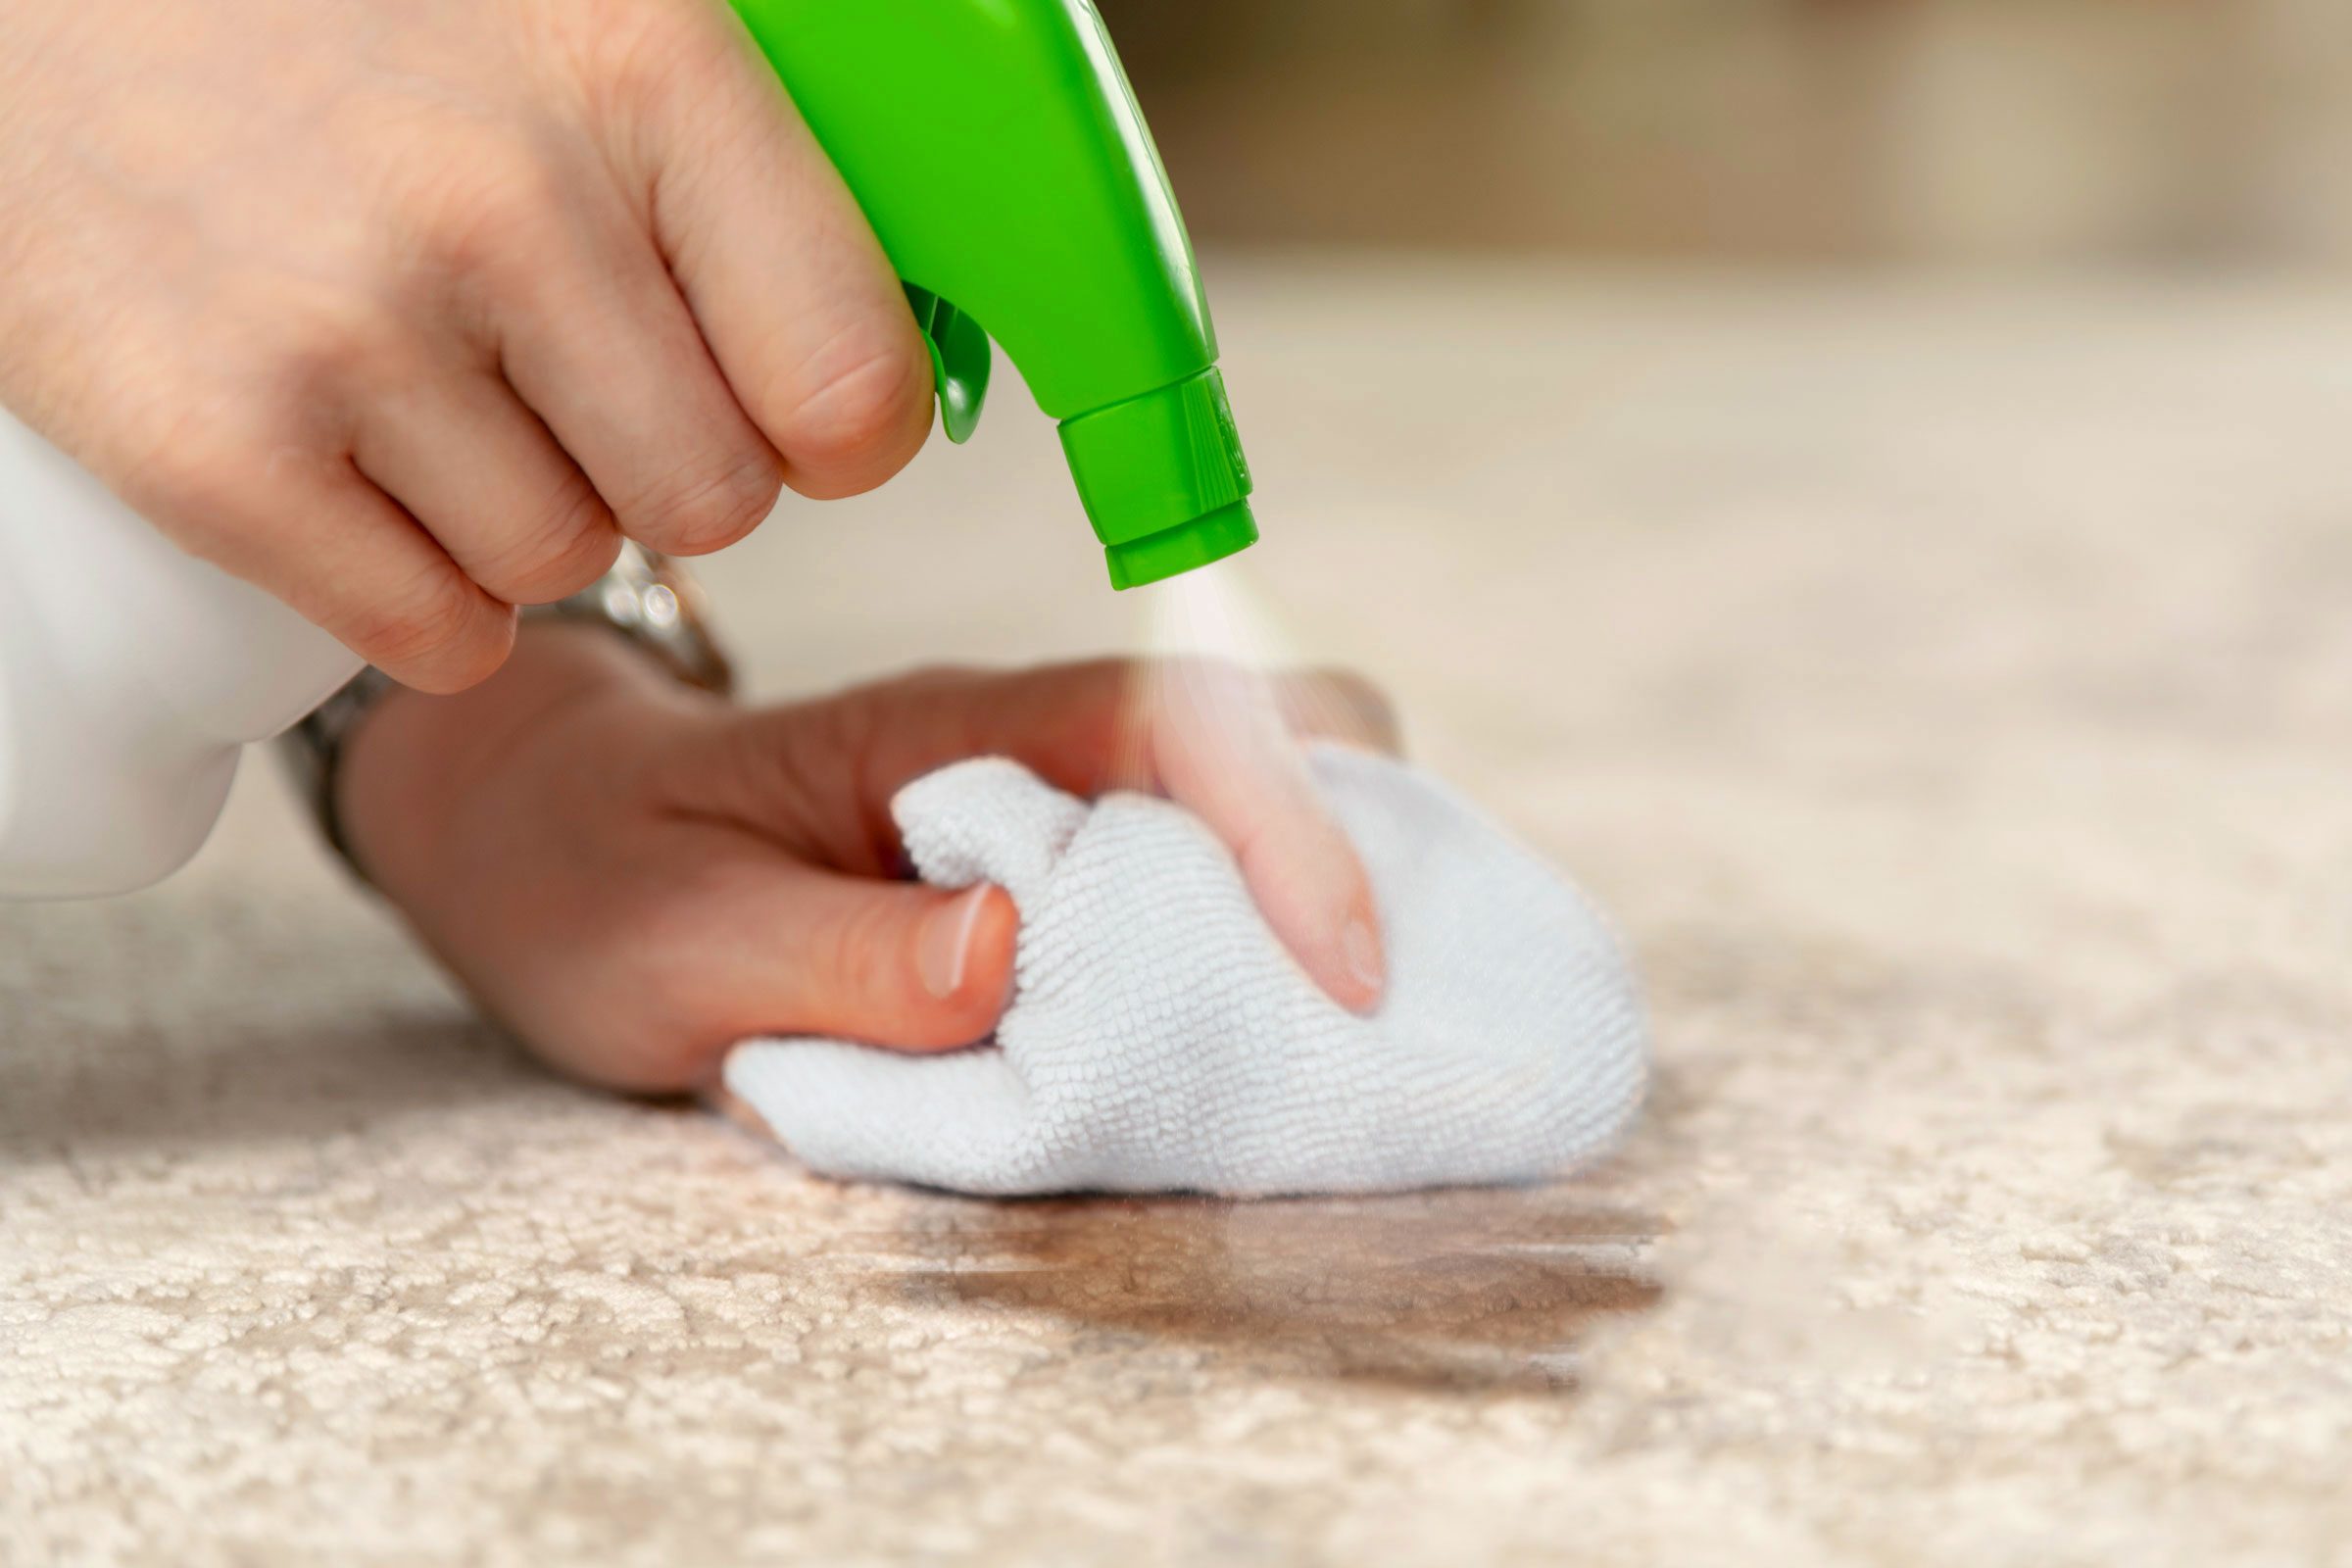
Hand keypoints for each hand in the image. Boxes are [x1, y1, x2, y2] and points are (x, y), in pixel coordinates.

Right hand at [0, 0, 930, 691]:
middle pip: (713, 501)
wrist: (27, 0)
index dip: (831, 428)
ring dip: (517, 513)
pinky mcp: (215, 447)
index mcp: (643, 71)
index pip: (855, 387)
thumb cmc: (327, 15)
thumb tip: (877, 366)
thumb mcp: (571, 15)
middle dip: (655, 463)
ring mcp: (351, 330)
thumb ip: (731, 168)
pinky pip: (437, 636)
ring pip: (564, 567)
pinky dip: (415, 592)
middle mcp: (508, 203)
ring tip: (420, 381)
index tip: (777, 407)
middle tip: (552, 373)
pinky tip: (358, 472)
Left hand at [336, 626, 1400, 1091]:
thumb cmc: (594, 876)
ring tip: (1354, 1041)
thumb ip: (835, 955)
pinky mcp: (1053, 868)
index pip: (1165, 721)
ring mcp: (1049, 800)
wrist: (546, 831)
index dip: (1283, 828)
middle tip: (1386, 1015)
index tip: (1349, 971)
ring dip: (1327, 902)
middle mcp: (1022, 743)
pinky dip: (1263, 949)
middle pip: (1264, 732)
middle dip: (1361, 848)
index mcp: (942, 730)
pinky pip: (1201, 881)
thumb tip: (1008, 953)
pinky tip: (1263, 1038)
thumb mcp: (673, 943)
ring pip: (1256, 802)